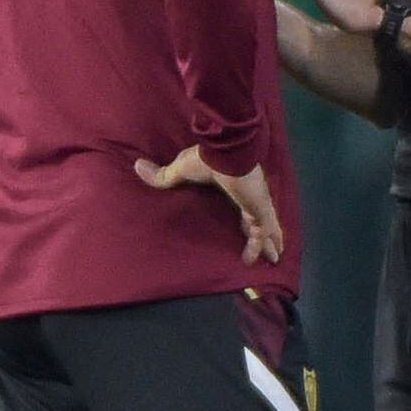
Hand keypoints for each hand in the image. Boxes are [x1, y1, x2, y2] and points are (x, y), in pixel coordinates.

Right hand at [138, 148, 283, 261]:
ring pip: (266, 229)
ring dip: (269, 244)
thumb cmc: (205, 159)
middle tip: (269, 249)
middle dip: (265, 234)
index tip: (249, 226)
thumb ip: (163, 175)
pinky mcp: (260, 209)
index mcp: (236, 185)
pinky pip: (265, 231)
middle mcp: (250, 195)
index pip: (245, 205)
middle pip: (260, 220)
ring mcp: (257, 202)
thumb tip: (138, 166)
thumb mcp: (180, 170)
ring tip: (273, 259)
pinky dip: (265, 245)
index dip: (248, 217)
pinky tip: (265, 257)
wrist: (225, 151)